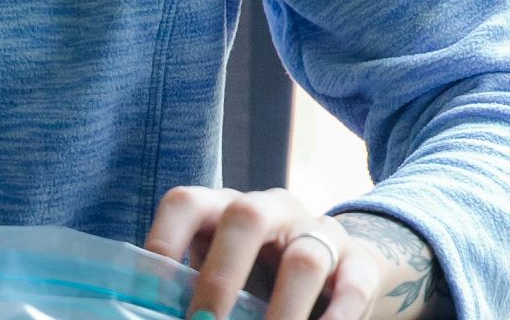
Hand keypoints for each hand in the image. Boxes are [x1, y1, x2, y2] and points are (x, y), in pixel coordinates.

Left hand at [143, 186, 373, 319]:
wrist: (337, 270)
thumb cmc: (257, 275)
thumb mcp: (224, 272)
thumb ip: (194, 287)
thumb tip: (151, 313)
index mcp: (224, 206)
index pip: (187, 202)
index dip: (164, 239)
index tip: (149, 291)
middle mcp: (272, 208)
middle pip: (246, 216)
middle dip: (221, 275)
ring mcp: (319, 232)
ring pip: (305, 260)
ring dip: (281, 312)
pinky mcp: (360, 263)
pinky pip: (352, 286)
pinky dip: (336, 319)